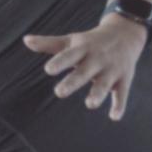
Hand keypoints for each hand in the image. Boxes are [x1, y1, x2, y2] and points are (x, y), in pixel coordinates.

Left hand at [23, 14, 149, 120]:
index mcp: (82, 49)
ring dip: (98, 93)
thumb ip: (49, 44)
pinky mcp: (123, 79)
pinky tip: (114, 117)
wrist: (125, 34)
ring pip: (105, 84)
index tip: (49, 69)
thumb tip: (25, 40)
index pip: (69, 55)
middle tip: (59, 92)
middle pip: (84, 72)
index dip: (60, 62)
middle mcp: (97, 59)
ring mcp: (111, 70)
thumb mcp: (71, 40)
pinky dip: (119, 105)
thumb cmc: (91, 41)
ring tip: (90, 104)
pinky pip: (122, 93)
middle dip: (73, 81)